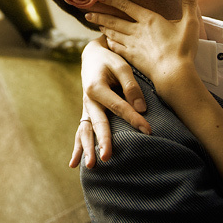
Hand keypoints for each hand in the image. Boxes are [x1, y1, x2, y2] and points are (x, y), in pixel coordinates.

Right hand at [69, 39, 150, 166]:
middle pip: (97, 123)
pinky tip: (74, 164)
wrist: (92, 56)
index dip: (134, 119)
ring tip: (91, 166)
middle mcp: (88, 100)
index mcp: (96, 87)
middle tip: (107, 157)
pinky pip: (81, 132)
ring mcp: (86, 108)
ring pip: (85, 131)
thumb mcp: (121, 66)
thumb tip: (140, 109)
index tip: (148, 130)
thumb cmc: (109, 61)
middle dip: (103, 140)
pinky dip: (78, 147)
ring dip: (87, 148)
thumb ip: (130, 86)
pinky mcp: (87, 113)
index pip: (118, 107)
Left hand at [86, 0, 201, 95]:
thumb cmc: (183, 49)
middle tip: (87, 12)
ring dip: (103, 27)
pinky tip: (107, 42)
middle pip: (114, 20)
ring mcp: (132, 45)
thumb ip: (190, 4)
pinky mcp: (132, 58)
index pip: (125, 5)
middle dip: (100, 15)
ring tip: (95, 23)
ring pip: (113, 33)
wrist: (174, 73)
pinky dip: (110, 43)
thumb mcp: (190, 23)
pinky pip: (117, 48)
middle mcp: (137, 30)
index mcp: (149, 19)